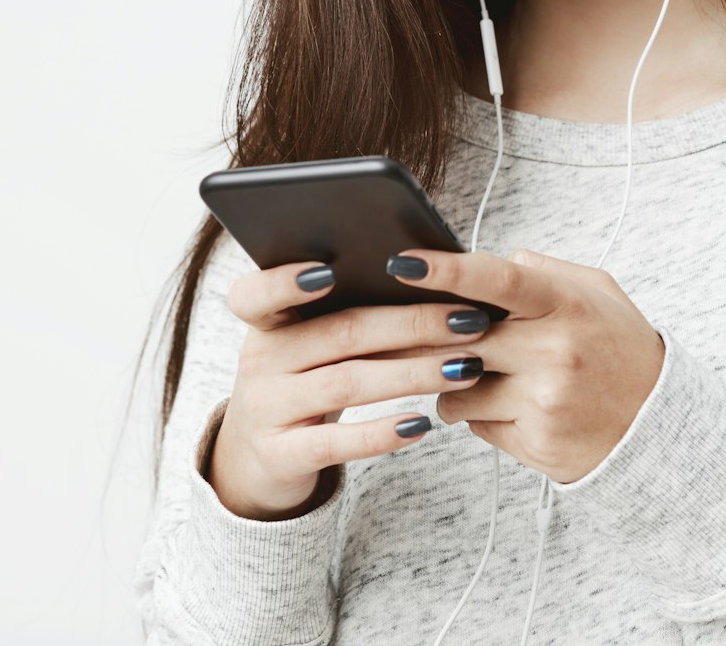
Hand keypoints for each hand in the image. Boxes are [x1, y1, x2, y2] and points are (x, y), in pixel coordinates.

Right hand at [206, 259, 493, 520]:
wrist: (260, 456)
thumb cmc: (302, 380)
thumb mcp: (306, 344)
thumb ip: (345, 313)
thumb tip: (431, 284)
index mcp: (265, 321)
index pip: (256, 295)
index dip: (286, 282)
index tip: (331, 269)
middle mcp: (260, 360)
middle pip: (339, 332)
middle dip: (412, 324)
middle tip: (469, 320)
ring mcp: (268, 409)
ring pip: (347, 383)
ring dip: (414, 373)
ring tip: (466, 367)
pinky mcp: (282, 455)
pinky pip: (336, 442)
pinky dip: (381, 432)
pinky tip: (422, 424)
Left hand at [387, 247, 665, 483]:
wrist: (659, 425)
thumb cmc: (619, 348)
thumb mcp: (596, 294)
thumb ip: (541, 272)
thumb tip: (485, 263)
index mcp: (567, 306)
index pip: (498, 281)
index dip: (446, 270)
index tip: (401, 262)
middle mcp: (555, 353)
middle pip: (457, 340)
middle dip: (422, 337)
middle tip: (405, 330)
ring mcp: (544, 402)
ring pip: (454, 389)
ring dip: (450, 382)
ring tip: (479, 373)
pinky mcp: (536, 443)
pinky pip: (476, 424)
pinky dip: (480, 413)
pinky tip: (510, 406)